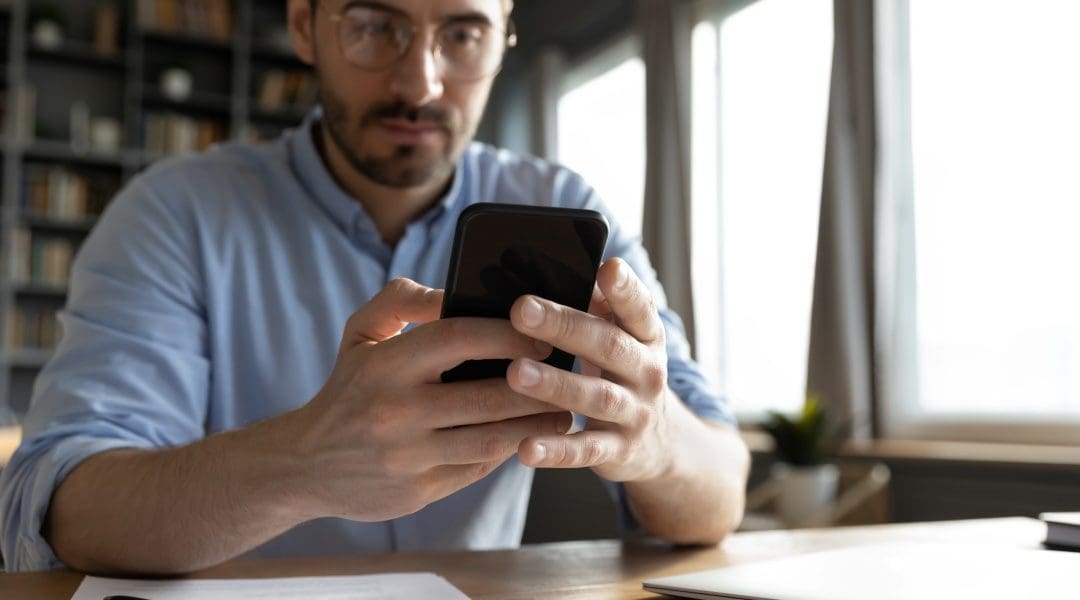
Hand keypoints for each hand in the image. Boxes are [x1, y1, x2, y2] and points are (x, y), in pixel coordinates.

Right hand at [296, 278, 570, 521]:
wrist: (305, 465)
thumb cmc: (349, 388)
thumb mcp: (360, 333)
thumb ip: (403, 299)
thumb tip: (454, 291)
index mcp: (385, 365)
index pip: (459, 338)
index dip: (508, 335)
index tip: (542, 336)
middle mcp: (396, 411)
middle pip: (487, 394)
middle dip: (537, 384)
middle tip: (567, 374)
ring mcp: (408, 456)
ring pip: (492, 439)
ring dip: (536, 424)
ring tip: (562, 410)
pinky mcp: (418, 492)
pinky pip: (478, 468)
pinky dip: (508, 451)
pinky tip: (528, 437)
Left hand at [505, 259, 677, 482]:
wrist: (662, 444)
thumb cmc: (623, 374)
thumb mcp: (622, 339)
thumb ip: (595, 308)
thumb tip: (547, 266)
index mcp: (646, 337)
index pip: (639, 308)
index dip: (626, 288)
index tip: (608, 266)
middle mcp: (647, 371)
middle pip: (608, 345)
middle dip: (565, 326)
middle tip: (521, 310)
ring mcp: (635, 413)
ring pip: (596, 397)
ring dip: (556, 384)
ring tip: (516, 373)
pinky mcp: (619, 451)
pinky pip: (586, 450)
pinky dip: (556, 450)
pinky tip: (525, 447)